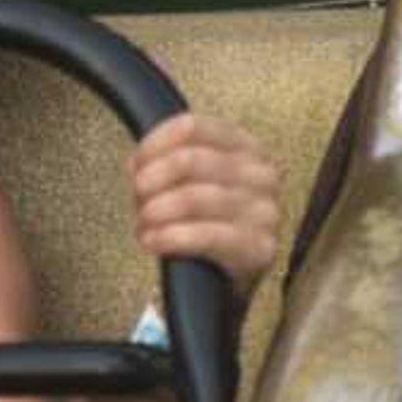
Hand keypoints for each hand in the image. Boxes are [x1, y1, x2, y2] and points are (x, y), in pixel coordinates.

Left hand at [127, 113, 282, 288]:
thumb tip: (137, 165)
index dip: (154, 145)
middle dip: (151, 181)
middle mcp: (261, 174)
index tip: (136, 165)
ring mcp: (265, 211)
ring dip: (156, 211)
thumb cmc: (204, 219)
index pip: (191, 127)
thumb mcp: (186, 181)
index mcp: (244, 146)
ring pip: (194, 197)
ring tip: (144, 222)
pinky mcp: (259, 248)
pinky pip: (206, 236)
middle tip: (138, 199)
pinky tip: (153, 240)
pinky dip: (170, 237)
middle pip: (189, 160)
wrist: (225, 273)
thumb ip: (163, 162)